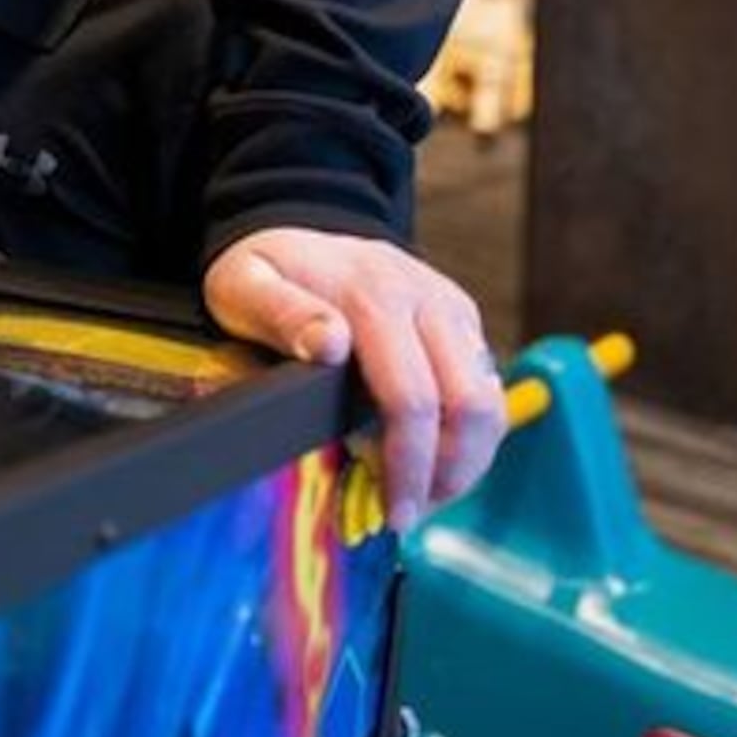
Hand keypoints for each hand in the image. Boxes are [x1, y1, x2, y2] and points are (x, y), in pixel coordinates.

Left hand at [203, 227, 503, 532]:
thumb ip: (281, 313)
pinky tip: (432, 462)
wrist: (302, 224)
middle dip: (447, 472)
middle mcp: (426, 299)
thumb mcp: (246, 284)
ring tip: (422, 496)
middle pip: (469, 404)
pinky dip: (470, 437)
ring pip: (490, 401)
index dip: (408, 464)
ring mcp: (451, 309)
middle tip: (408, 512)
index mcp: (376, 296)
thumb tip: (329, 344)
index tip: (391, 510)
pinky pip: (488, 389)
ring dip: (466, 461)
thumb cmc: (268, 270)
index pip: (412, 397)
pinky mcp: (463, 322)